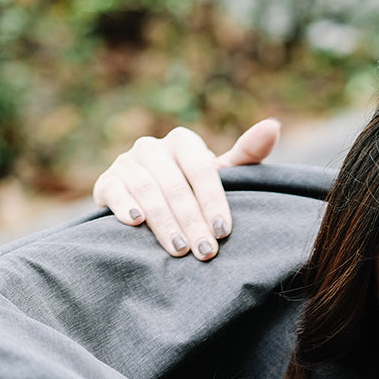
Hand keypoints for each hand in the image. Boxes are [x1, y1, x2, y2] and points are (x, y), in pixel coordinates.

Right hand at [91, 119, 281, 259]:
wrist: (150, 204)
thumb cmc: (195, 191)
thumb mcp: (223, 175)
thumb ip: (246, 156)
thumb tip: (272, 126)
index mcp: (182, 142)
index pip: (200, 169)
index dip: (213, 200)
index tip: (223, 232)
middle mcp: (152, 147)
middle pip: (174, 184)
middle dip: (192, 221)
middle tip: (205, 252)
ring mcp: (126, 163)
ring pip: (147, 190)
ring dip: (165, 222)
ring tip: (180, 251)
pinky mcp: (107, 182)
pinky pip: (115, 192)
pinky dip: (125, 206)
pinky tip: (137, 224)